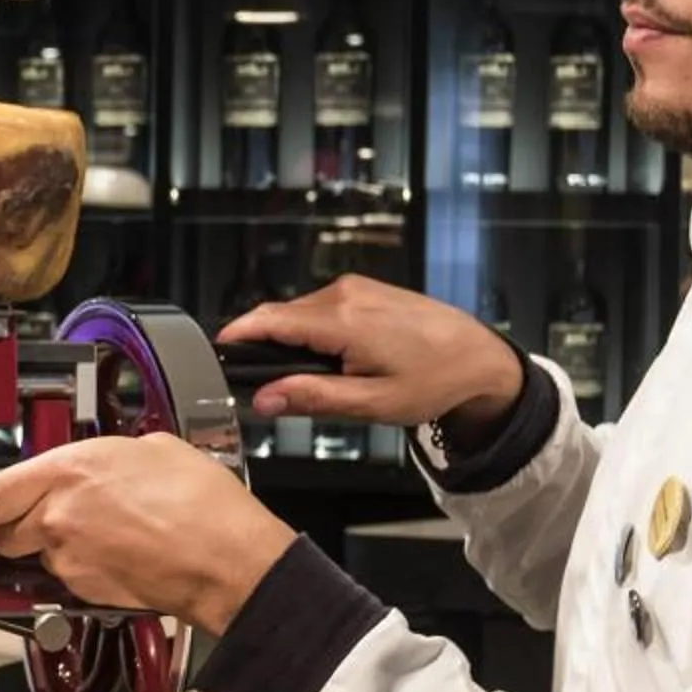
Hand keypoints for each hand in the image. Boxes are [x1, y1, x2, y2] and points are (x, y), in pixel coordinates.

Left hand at [0, 433, 292, 636]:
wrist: (229, 559)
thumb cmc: (202, 504)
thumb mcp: (150, 449)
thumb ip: (105, 455)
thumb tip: (100, 463)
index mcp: (65, 472)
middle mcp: (57, 517)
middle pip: (8, 530)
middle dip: (23, 526)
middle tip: (66, 517)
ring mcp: (70, 558)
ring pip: (41, 555)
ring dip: (60, 546)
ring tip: (113, 534)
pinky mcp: (87, 591)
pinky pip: (71, 577)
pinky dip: (90, 567)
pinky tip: (127, 553)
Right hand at [221, 277, 521, 443]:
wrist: (478, 357)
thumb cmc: (434, 382)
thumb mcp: (372, 403)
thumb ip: (313, 398)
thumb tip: (263, 399)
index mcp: (342, 321)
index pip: (268, 321)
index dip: (236, 336)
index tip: (213, 352)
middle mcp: (344, 294)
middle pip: (279, 316)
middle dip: (263, 346)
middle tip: (260, 384)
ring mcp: (355, 288)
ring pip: (299, 312)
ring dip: (291, 340)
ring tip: (306, 378)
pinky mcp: (364, 289)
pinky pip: (320, 308)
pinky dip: (312, 330)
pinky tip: (330, 359)